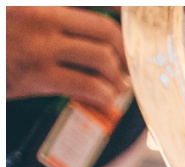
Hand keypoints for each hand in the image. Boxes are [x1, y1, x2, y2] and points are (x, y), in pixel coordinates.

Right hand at [6, 7, 127, 110]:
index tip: (131, 22)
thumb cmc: (1, 39)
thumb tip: (101, 21)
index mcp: (43, 4)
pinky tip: (104, 99)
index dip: (121, 10)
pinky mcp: (38, 75)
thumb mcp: (20, 15)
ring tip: (116, 87)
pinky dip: (103, 94)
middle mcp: (43, 18)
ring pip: (102, 58)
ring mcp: (41, 46)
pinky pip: (87, 84)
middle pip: (106, 31)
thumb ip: (56, 18)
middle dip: (124, 53)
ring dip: (116, 77)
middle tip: (125, 68)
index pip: (93, 1)